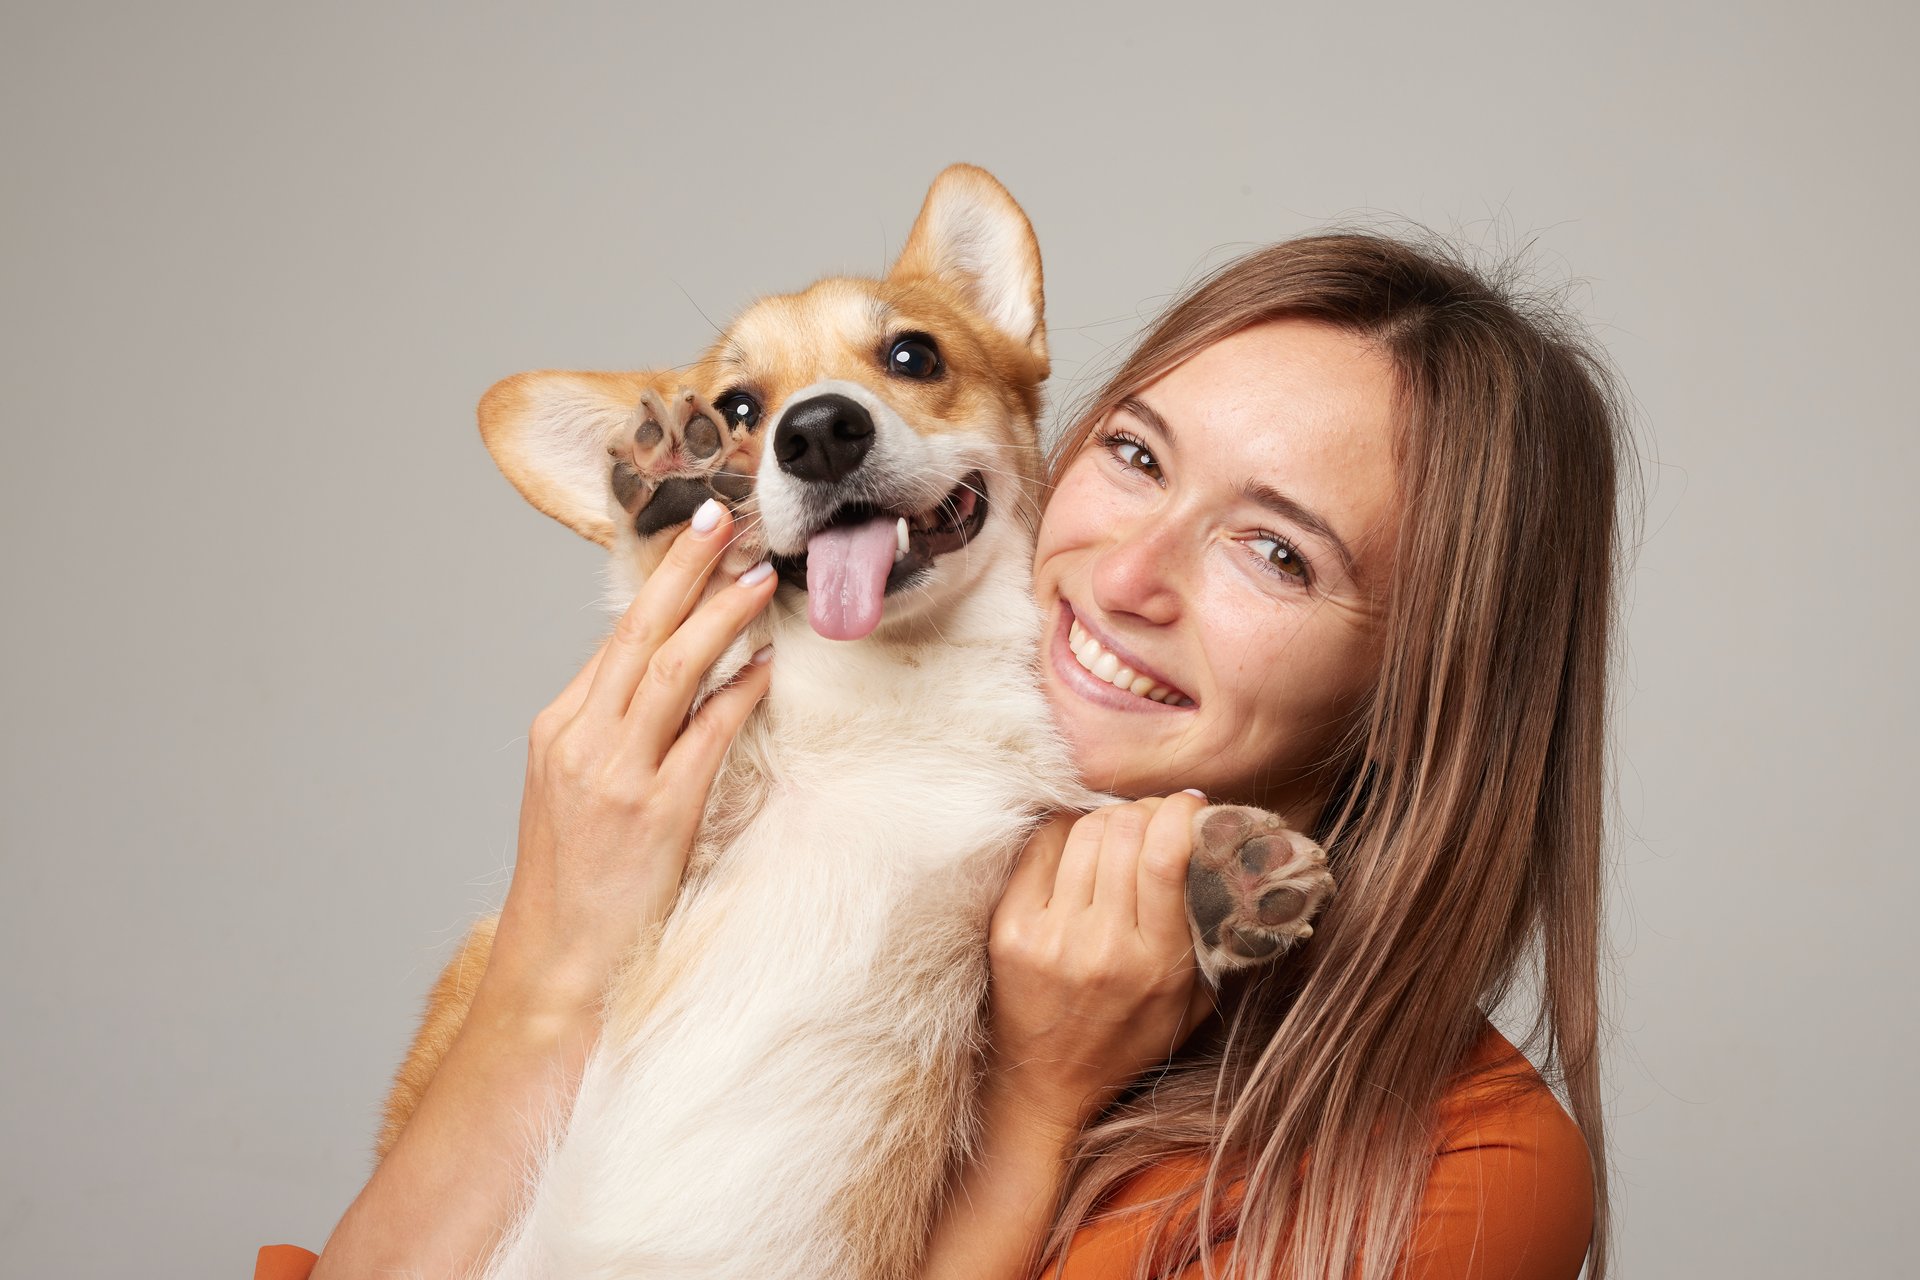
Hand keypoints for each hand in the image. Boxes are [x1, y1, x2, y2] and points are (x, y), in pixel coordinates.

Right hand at [483, 499, 778, 1014]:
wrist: (555, 966)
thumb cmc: (574, 883)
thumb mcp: (575, 793)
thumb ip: (614, 734)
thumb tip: (671, 681)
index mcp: (559, 728)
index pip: (616, 640)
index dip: (660, 585)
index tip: (696, 542)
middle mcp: (582, 739)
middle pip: (638, 633)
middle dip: (683, 569)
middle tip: (723, 517)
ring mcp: (617, 773)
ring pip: (673, 669)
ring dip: (722, 615)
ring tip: (761, 576)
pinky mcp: (656, 813)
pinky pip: (706, 733)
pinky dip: (739, 692)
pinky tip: (768, 666)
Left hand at [983, 793, 1215, 1136]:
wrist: (1046, 1083)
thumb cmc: (1128, 1039)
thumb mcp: (1193, 1002)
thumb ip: (1215, 936)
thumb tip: (1237, 859)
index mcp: (1154, 963)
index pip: (1165, 858)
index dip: (1179, 813)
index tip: (1191, 804)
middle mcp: (1099, 946)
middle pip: (1123, 833)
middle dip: (1147, 809)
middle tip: (1157, 814)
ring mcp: (1048, 935)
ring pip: (1082, 832)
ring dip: (1109, 816)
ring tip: (1122, 828)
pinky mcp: (1009, 928)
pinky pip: (1042, 847)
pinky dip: (1067, 833)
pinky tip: (1080, 844)